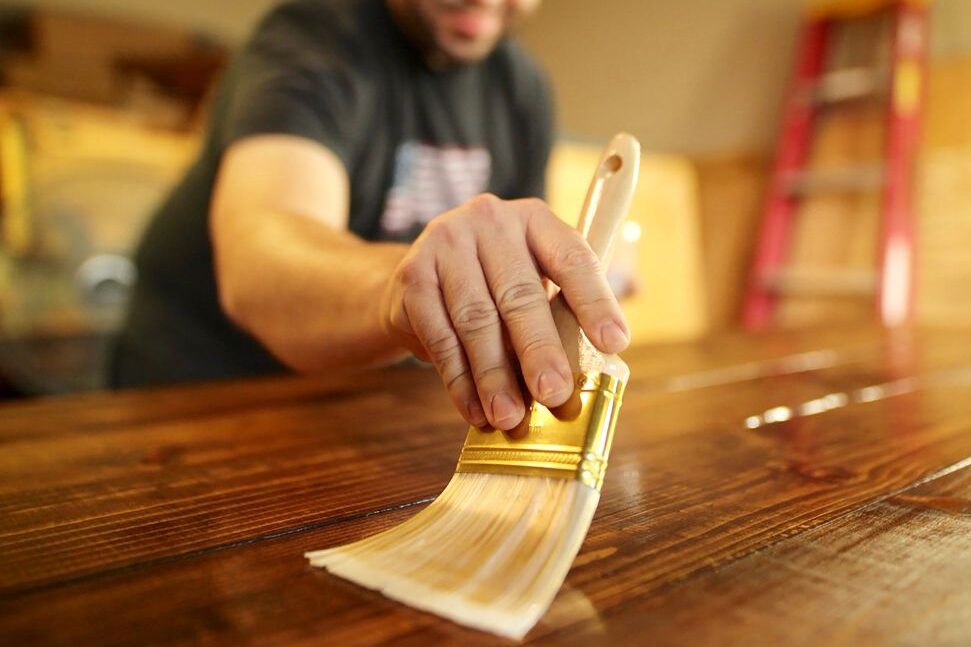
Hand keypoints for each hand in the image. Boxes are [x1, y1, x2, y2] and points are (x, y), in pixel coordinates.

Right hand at [380, 194, 630, 431]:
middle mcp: (490, 220)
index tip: (614, 342)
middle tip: (554, 395)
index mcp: (534, 220)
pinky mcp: (411, 276)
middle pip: (519, 294)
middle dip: (539, 351)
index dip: (595, 302)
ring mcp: (445, 244)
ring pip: (476, 320)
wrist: (417, 279)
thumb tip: (594, 371)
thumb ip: (561, 314)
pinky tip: (475, 410)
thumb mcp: (531, 282)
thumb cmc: (492, 287)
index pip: (571, 257)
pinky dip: (459, 381)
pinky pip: (439, 337)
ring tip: (510, 416)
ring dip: (494, 376)